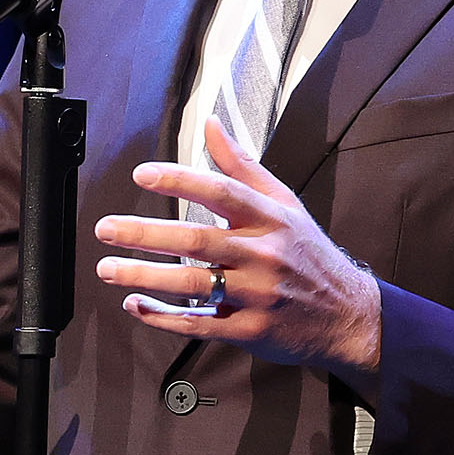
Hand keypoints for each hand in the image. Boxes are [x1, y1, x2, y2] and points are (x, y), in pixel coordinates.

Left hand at [92, 119, 381, 376]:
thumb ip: (242, 166)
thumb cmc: (307, 254)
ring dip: (144, 277)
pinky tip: (135, 306)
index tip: (142, 175)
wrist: (348, 315)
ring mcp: (257, 295)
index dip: (181, 181)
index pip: (222, 193)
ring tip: (108, 268)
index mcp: (270, 219)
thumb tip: (211, 124)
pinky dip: (163, 316)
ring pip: (192, 284)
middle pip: (197, 241)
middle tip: (105, 228)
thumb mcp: (284, 204)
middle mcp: (263, 255)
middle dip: (145, 234)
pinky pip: (199, 323)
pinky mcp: (250, 329)